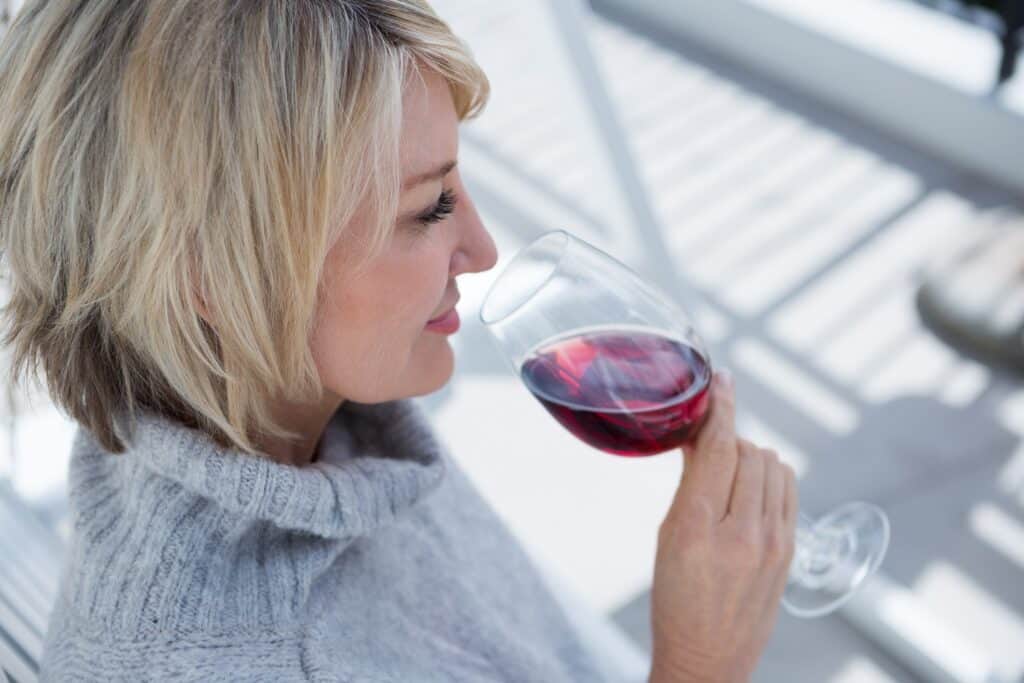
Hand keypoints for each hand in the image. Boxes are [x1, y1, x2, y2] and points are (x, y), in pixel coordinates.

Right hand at [648, 371, 797, 682]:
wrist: (707, 659)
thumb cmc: (676, 600)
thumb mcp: (667, 538)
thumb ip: (690, 485)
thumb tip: (702, 439)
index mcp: (699, 529)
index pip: (720, 449)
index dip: (722, 407)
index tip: (722, 380)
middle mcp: (743, 534)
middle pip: (750, 452)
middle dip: (730, 438)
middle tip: (709, 443)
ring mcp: (775, 545)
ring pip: (775, 467)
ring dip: (752, 457)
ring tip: (730, 472)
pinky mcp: (791, 553)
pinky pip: (788, 492)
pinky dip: (769, 478)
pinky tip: (751, 489)